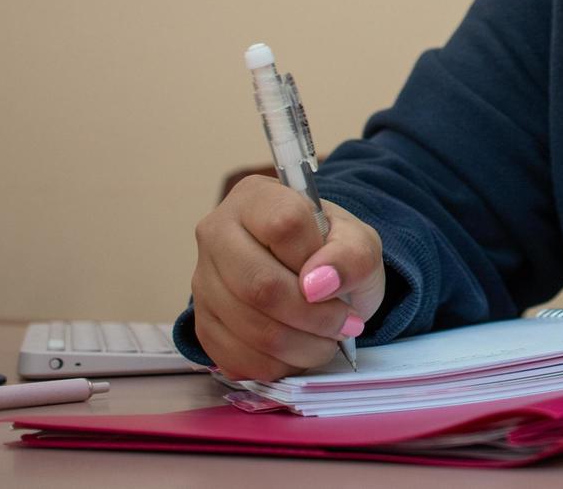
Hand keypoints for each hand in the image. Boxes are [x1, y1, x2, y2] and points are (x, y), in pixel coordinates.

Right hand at [190, 175, 387, 380]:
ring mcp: (203, 280)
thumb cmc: (331, 252)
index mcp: (255, 197)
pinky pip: (237, 358)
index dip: (317, 260)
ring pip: (250, 327)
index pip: (283, 225)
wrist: (313, 278)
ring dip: (302, 345)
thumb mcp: (359, 244)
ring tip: (327, 339)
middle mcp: (217, 232)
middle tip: (344, 324)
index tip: (338, 280)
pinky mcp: (203, 324)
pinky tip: (299, 351)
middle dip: (313, 316)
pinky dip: (279, 365)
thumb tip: (317, 285)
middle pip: (260, 285)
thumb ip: (351, 255)